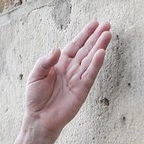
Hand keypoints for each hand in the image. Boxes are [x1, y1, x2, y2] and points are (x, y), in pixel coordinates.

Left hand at [24, 20, 111, 139]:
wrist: (39, 118)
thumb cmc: (35, 97)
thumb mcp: (35, 76)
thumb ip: (45, 62)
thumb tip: (57, 50)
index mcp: (60, 63)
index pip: (75, 46)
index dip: (84, 35)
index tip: (95, 24)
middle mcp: (71, 69)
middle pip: (86, 50)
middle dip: (96, 38)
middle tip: (107, 25)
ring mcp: (78, 79)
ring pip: (91, 60)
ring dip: (99, 47)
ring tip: (108, 35)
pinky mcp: (82, 90)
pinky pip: (90, 75)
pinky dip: (96, 64)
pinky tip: (102, 53)